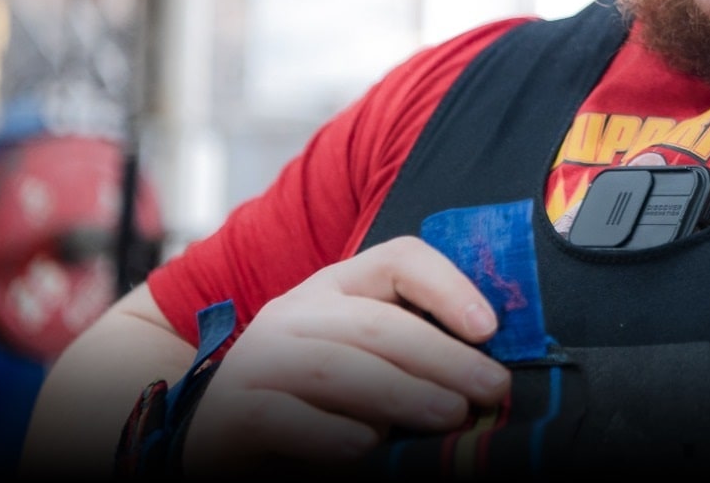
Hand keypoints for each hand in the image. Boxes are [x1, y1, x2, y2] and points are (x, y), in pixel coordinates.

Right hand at [180, 236, 512, 473]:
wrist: (219, 433)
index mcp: (337, 288)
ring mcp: (261, 360)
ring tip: (452, 416)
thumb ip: (410, 354)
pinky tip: (368, 448)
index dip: (449, 287)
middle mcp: (297, 313)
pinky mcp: (236, 412)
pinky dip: (333, 434)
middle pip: (378, 323)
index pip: (399, 260)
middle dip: (443, 356)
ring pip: (339, 368)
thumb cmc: (313, 397)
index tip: (489, 328)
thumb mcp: (363, 359)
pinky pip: (286, 418)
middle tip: (490, 388)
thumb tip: (483, 372)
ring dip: (403, 393)